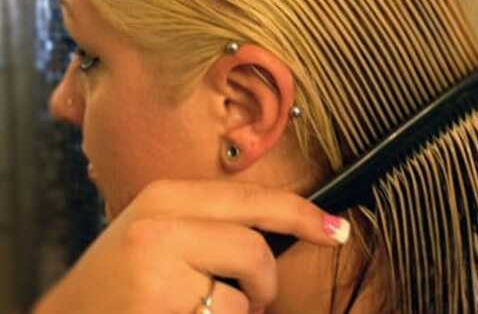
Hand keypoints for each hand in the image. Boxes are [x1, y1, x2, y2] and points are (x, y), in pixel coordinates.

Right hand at [32, 180, 345, 313]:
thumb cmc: (119, 280)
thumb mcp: (160, 232)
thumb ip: (211, 225)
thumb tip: (277, 233)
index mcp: (165, 196)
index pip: (251, 199)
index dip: (301, 213)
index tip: (336, 229)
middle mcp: (160, 227)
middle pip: (254, 249)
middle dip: (264, 281)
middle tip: (253, 296)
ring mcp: (156, 274)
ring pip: (243, 298)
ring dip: (238, 313)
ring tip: (199, 311)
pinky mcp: (161, 311)